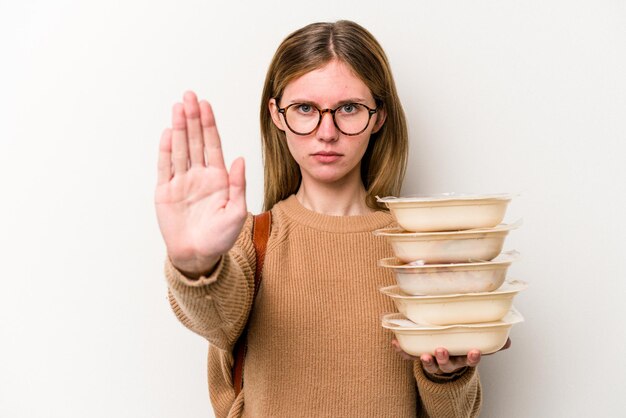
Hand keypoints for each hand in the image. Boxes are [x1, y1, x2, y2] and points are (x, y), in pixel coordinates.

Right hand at [155, 91, 246, 277]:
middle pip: (195, 141)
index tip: (206, 105)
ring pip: (180, 149)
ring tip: (178, 107)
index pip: (213, 145)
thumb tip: (240, 159)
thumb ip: (238, 184)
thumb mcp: (237, 212)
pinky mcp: (165, 191)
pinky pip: (165, 167)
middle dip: (193, 118)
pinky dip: (166, 150)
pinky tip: (169, 132)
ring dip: (179, 128)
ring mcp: (181, 182)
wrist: (198, 255)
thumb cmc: (220, 237)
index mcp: (218, 178)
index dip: (209, 124)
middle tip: (189, 96)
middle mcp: (199, 175)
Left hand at [391, 338, 510, 375]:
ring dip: (426, 360)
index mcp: (462, 358)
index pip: (469, 360)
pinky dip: (402, 352)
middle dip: (444, 359)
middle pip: (447, 365)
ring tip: (423, 354)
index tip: (475, 351)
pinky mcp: (418, 358)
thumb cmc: (460, 348)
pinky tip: (395, 344)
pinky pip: (410, 356)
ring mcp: (433, 362)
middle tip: (441, 350)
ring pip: (430, 365)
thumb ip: (491, 343)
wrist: (444, 360)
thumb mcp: (476, 346)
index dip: (472, 358)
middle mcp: (448, 362)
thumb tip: (508, 341)